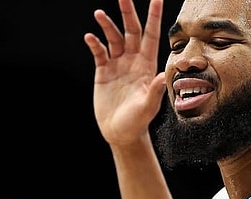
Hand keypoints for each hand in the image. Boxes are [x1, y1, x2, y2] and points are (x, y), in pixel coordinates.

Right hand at [84, 0, 166, 146]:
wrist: (121, 133)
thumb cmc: (137, 121)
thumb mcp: (148, 107)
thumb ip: (154, 91)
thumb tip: (160, 76)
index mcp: (146, 65)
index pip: (150, 35)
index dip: (153, 17)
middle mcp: (132, 61)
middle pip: (131, 30)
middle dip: (127, 12)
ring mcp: (118, 65)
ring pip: (113, 38)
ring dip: (107, 25)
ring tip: (99, 14)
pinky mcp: (103, 72)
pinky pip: (99, 53)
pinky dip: (94, 44)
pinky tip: (90, 37)